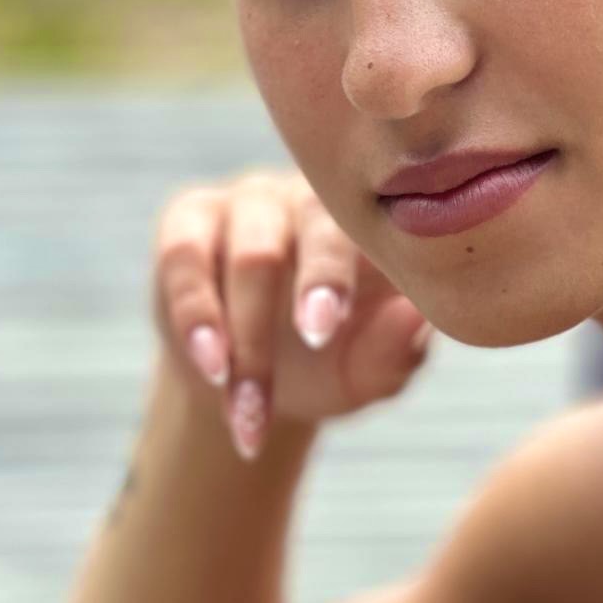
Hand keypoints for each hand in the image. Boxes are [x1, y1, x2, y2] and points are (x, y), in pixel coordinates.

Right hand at [150, 167, 432, 459]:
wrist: (252, 385)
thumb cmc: (328, 366)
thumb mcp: (365, 372)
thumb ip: (395, 350)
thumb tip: (416, 317)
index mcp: (370, 224)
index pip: (376, 226)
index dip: (357, 272)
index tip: (333, 328)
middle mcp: (312, 198)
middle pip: (315, 223)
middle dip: (313, 286)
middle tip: (314, 343)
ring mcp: (250, 202)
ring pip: (251, 254)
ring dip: (250, 336)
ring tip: (250, 404)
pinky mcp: (189, 218)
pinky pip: (185, 256)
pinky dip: (196, 317)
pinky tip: (212, 369)